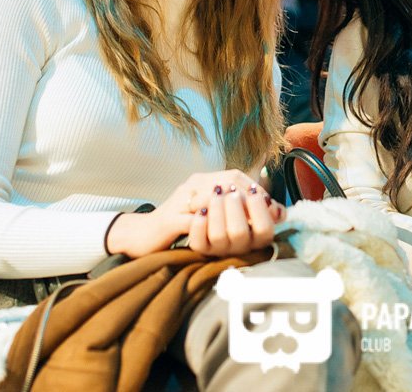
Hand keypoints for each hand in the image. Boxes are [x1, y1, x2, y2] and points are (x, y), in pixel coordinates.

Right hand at [106, 170, 284, 257]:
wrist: (140, 235)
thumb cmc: (178, 225)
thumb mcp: (206, 212)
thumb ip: (232, 208)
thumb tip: (270, 210)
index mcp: (202, 182)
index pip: (235, 176)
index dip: (256, 190)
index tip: (271, 207)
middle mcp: (192, 186)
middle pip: (227, 182)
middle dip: (249, 199)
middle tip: (265, 215)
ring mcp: (180, 201)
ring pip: (212, 198)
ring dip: (234, 212)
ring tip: (250, 224)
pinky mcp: (169, 221)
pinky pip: (193, 221)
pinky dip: (211, 227)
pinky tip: (224, 236)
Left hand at [187, 181, 282, 256]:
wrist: (193, 200)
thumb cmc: (224, 195)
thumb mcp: (242, 190)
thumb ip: (260, 198)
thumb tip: (275, 208)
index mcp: (256, 235)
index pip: (265, 230)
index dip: (259, 209)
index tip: (252, 191)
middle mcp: (239, 245)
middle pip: (240, 233)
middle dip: (235, 206)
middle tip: (230, 191)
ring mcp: (219, 248)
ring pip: (219, 236)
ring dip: (217, 209)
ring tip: (215, 192)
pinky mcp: (201, 247)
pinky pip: (198, 242)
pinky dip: (199, 223)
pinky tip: (200, 211)